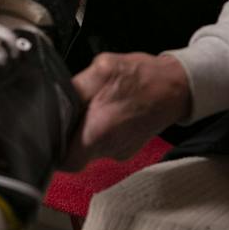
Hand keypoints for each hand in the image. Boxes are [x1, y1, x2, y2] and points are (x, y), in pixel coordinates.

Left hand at [62, 53, 191, 169]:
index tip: (51, 133)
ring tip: (93, 107)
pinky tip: (108, 112)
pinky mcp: (128, 148)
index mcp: (97, 132)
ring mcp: (120, 150)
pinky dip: (101, 130)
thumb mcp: (101, 69)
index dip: (54, 149)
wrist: (177, 87)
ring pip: (90, 148)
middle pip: (76, 154)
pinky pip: (105, 143)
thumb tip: (53, 100)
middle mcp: (109, 148)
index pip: (64, 160)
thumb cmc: (142, 77)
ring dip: (86, 130)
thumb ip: (74, 88)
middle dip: (69, 135)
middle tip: (71, 113)